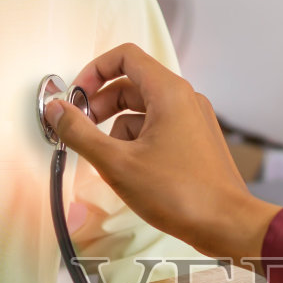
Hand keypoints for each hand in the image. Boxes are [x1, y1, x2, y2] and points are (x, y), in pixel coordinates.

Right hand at [46, 43, 282, 262]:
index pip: (124, 56)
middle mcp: (185, 99)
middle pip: (132, 84)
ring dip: (117, 128)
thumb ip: (80, 133)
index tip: (75, 96)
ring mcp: (193, 121)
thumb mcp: (117, 163)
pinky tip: (130, 172)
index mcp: (169, 92)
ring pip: (144, 111)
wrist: (226, 225)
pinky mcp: (196, 143)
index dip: (93, 71)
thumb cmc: (180, 193)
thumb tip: (56, 110)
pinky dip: (137, 142)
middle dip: (101, 104)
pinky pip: (159, 130)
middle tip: (81, 129)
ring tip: (107, 160)